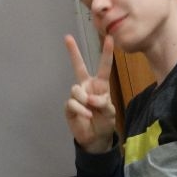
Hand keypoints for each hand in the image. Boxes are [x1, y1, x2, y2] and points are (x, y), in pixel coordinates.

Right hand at [64, 34, 115, 152]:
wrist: (96, 138)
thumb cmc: (105, 122)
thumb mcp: (110, 112)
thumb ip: (103, 103)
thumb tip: (89, 98)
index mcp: (100, 85)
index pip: (104, 67)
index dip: (106, 53)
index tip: (109, 38)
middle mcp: (87, 86)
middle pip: (79, 67)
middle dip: (73, 52)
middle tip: (67, 37)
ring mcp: (77, 96)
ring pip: (76, 89)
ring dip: (84, 100)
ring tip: (90, 111)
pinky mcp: (69, 106)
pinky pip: (72, 103)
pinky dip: (81, 110)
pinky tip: (86, 116)